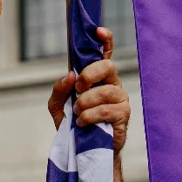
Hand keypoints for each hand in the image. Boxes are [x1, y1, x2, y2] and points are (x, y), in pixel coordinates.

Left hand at [47, 27, 132, 152]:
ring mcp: (120, 99)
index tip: (98, 31)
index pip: (105, 53)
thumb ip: (59, 89)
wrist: (83, 151)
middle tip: (78, 89)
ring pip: (105, 91)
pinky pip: (107, 110)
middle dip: (89, 75)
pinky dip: (90, 116)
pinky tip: (83, 123)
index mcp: (98, 77)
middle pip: (107, 67)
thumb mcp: (58, 106)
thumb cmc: (73, 124)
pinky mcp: (123, 115)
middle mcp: (112, 84)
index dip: (105, 40)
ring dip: (85, 102)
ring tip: (77, 113)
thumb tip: (69, 76)